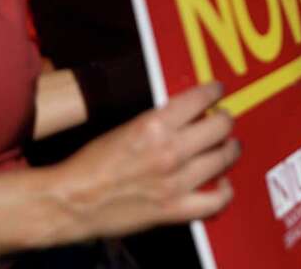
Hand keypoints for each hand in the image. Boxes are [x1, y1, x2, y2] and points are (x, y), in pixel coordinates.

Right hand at [51, 83, 237, 239]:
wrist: (71, 201)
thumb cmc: (91, 164)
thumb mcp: (127, 126)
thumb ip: (160, 120)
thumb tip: (187, 113)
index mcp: (155, 125)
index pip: (201, 99)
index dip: (214, 93)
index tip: (217, 92)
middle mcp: (170, 150)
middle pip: (221, 127)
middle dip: (225, 120)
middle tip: (223, 120)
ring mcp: (176, 181)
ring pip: (223, 158)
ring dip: (229, 149)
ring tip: (228, 146)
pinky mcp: (175, 208)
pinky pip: (216, 200)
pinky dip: (225, 190)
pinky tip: (223, 182)